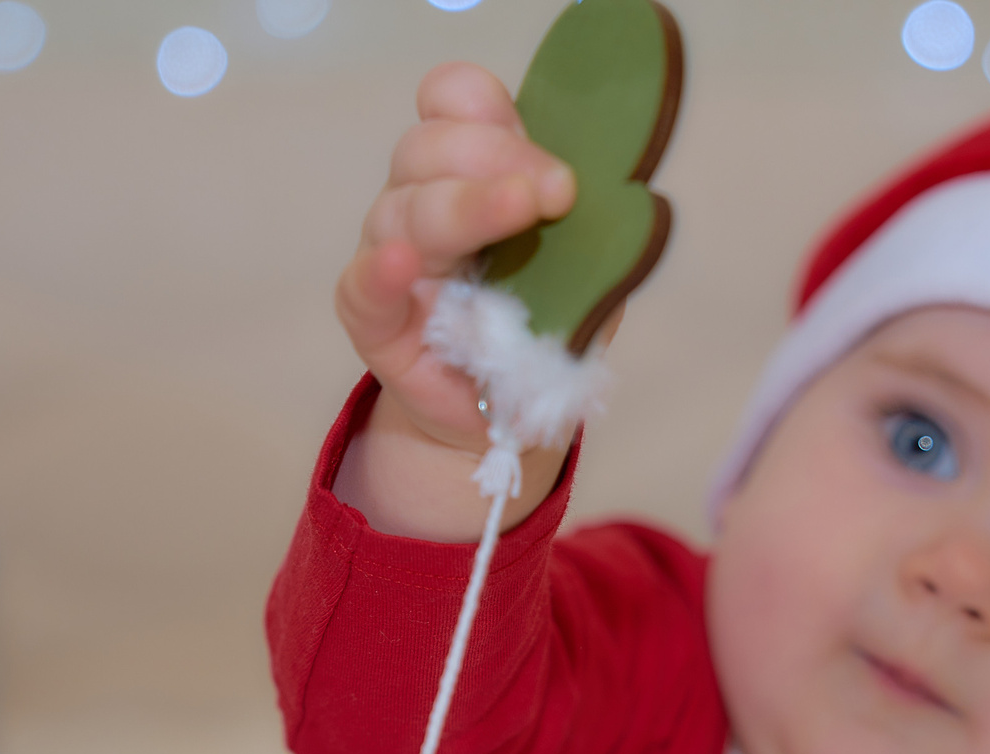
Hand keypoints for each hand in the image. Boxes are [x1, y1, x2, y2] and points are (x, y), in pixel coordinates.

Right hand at [337, 62, 575, 458]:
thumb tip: (629, 201)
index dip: (490, 111)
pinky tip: (402, 264)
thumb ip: (591, 230)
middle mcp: (420, 203)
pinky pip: (361, 289)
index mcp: (468, 173)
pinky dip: (380, 273)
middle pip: (429, 148)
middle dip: (497, 157)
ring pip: (405, 209)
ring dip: (465, 204)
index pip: (452, 103)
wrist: (511, 414)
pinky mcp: (374, 322)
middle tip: (559, 192)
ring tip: (517, 211)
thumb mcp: (582, 272)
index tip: (551, 157)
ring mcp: (393, 259)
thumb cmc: (541, 330)